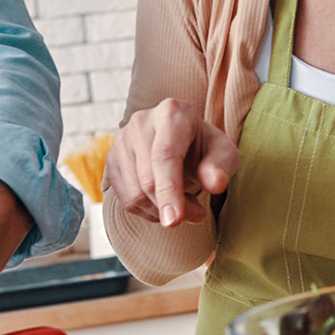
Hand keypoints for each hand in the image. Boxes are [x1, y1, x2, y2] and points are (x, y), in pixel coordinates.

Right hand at [103, 98, 238, 227]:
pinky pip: (125, 199)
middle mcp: (140, 122)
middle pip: (148, 180)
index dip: (169, 190)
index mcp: (171, 113)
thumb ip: (221, 167)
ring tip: (183, 205)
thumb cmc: (204, 147)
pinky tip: (164, 203)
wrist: (181, 139)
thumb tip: (214, 184)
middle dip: (173, 206)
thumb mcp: (224, 153)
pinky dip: (147, 212)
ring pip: (134, 194)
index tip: (174, 221)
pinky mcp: (111, 159)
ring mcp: (121, 140)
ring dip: (161, 211)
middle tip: (198, 214)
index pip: (164, 156)